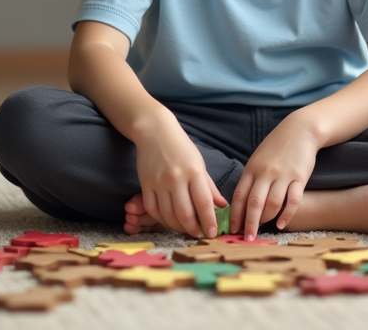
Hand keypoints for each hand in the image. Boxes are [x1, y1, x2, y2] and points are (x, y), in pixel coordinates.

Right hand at [133, 112, 226, 238]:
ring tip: (186, 230)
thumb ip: (210, 187)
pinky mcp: (145, 184)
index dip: (209, 221)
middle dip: (193, 229)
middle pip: (184, 213)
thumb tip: (222, 206)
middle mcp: (176, 177)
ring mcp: (159, 182)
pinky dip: (161, 219)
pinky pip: (152, 209)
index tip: (212, 233)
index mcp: (194, 171)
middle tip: (199, 235)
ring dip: (177, 227)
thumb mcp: (200, 163)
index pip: (204, 203)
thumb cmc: (181, 147)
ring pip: (167, 214)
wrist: (155, 131)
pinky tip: (169, 221)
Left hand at [230, 114, 319, 239]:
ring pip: (272, 203)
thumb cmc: (276, 146)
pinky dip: (286, 214)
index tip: (231, 228)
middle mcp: (265, 172)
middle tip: (247, 238)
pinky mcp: (299, 177)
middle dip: (249, 223)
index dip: (235, 214)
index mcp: (252, 168)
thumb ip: (250, 178)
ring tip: (263, 230)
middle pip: (254, 203)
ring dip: (266, 220)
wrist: (300, 130)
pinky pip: (292, 200)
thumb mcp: (258, 158)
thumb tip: (241, 202)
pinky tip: (281, 224)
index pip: (239, 195)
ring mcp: (283, 175)